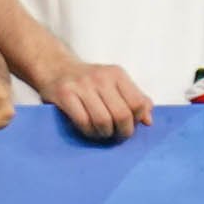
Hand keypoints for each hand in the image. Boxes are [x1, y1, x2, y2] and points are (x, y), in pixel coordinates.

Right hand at [39, 57, 155, 138]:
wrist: (55, 68)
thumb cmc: (90, 82)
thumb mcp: (115, 83)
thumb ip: (135, 99)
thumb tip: (148, 121)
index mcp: (117, 74)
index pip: (138, 103)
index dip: (136, 120)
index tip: (130, 125)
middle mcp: (101, 78)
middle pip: (122, 115)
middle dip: (122, 131)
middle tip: (117, 135)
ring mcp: (82, 85)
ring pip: (103, 121)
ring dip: (105, 134)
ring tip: (103, 133)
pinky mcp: (65, 95)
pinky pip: (83, 122)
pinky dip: (89, 132)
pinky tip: (89, 130)